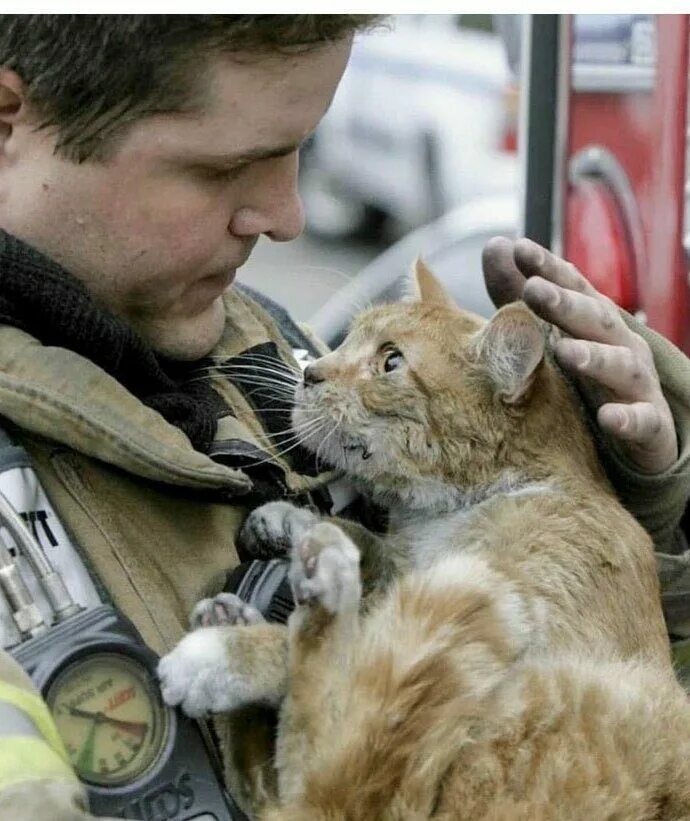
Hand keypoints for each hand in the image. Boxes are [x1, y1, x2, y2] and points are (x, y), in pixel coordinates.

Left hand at [482, 236, 677, 473]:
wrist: (634, 441)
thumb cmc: (584, 380)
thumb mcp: (549, 334)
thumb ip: (518, 295)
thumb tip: (496, 245)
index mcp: (594, 324)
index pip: (573, 289)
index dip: (549, 268)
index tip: (520, 249)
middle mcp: (621, 347)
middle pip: (595, 320)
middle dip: (566, 304)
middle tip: (534, 290)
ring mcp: (638, 386)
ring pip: (621, 366)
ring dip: (596, 357)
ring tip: (566, 351)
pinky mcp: (650, 427)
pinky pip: (643, 422)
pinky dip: (628, 419)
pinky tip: (608, 418)